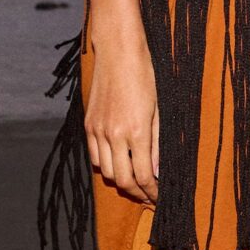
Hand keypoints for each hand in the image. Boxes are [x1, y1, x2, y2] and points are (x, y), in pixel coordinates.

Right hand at [86, 38, 160, 205]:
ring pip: (105, 172)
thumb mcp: (160, 110)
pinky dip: (106, 165)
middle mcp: (114, 134)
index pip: (143, 176)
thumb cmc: (145, 76)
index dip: (152, 192)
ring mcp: (98, 130)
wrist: (118, 52)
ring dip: (121, 181)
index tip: (159, 197)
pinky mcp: (88, 124)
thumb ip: (159, 144)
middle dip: (137, 193)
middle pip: (122, 180)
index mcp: (137, 131)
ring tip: (135, 182)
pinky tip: (118, 163)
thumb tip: (158, 171)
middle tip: (149, 196)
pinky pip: (94, 157)